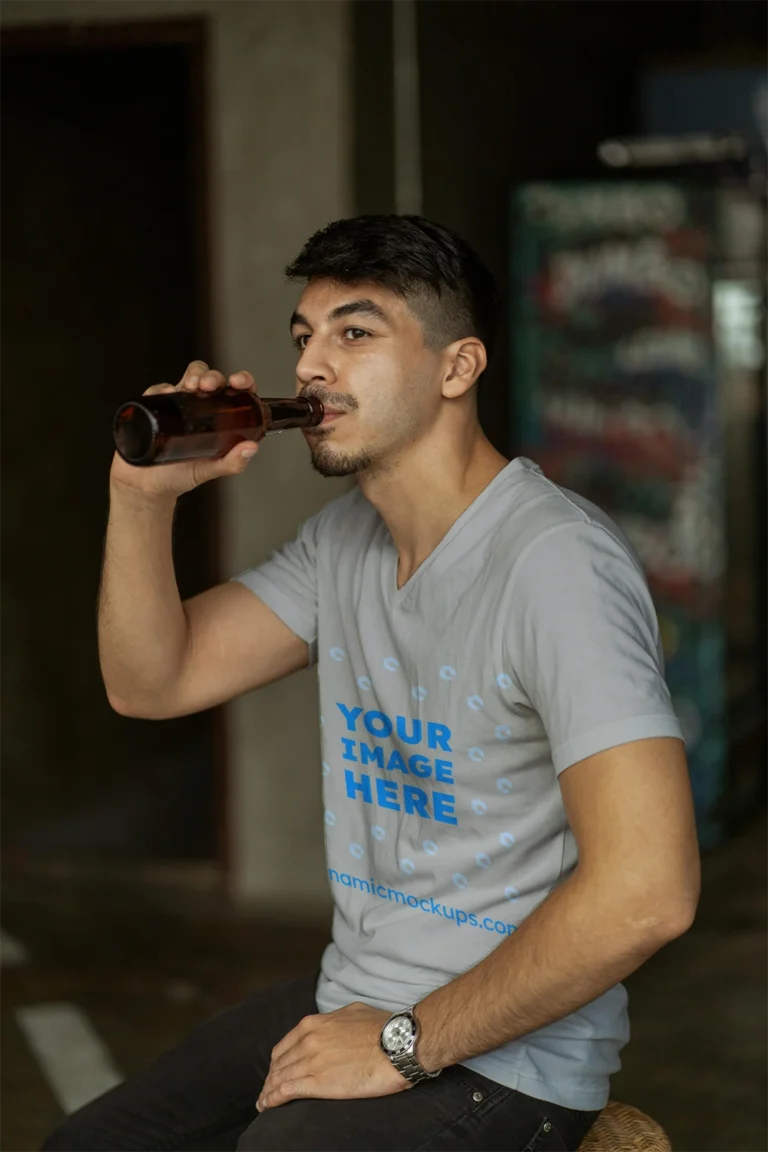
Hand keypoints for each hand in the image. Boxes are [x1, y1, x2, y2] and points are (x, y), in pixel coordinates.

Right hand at [110, 360, 260, 499]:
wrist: (146, 485)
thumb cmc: (180, 476)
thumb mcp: (210, 470)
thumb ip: (232, 463)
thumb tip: (251, 447)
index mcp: (219, 419)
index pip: (236, 392)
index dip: (242, 381)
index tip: (239, 382)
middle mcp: (201, 407)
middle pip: (211, 379)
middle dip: (212, 376)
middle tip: (210, 386)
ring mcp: (179, 405)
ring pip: (189, 376)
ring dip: (193, 375)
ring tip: (192, 387)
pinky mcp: (156, 406)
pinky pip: (159, 389)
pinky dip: (163, 388)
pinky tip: (167, 394)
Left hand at [256, 1002, 408, 1111]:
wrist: (397, 1043)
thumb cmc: (382, 1027)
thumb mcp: (352, 1012)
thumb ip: (335, 1020)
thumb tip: (333, 1025)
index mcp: (314, 1024)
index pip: (286, 1045)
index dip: (279, 1061)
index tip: (277, 1070)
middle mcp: (308, 1040)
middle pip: (280, 1063)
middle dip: (271, 1078)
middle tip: (268, 1090)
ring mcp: (311, 1061)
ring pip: (280, 1078)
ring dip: (268, 1091)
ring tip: (263, 1102)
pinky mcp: (318, 1082)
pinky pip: (286, 1091)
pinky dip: (273, 1099)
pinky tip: (268, 1106)